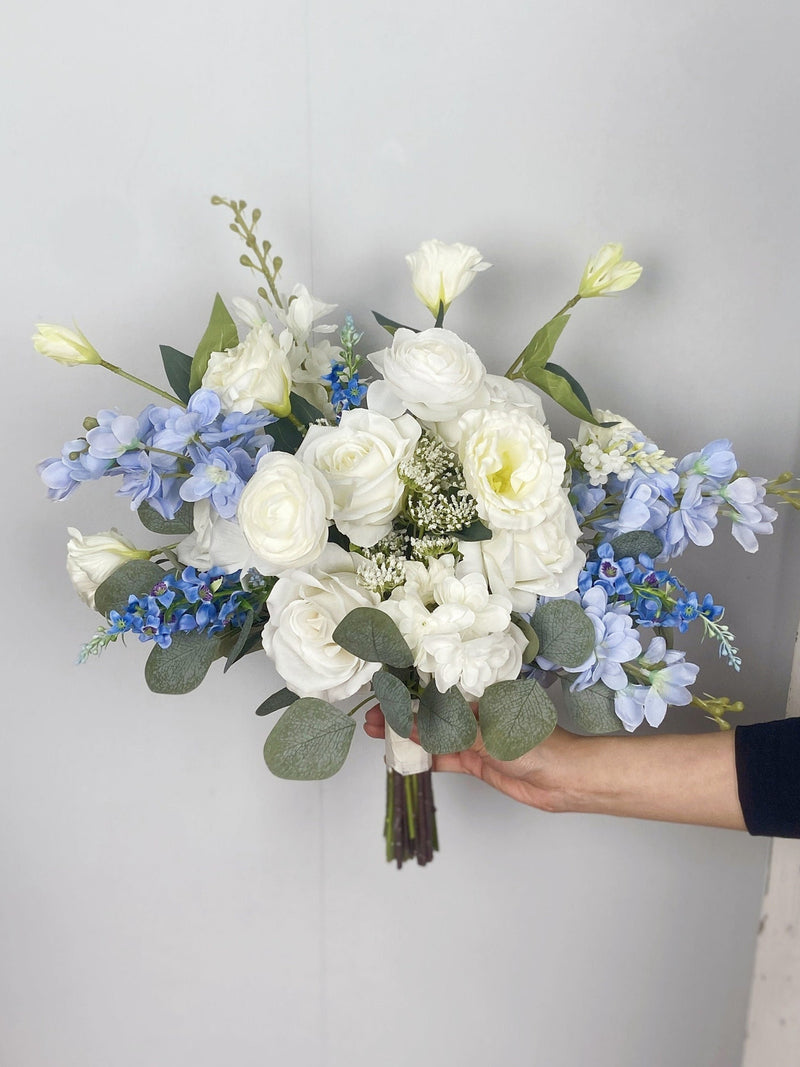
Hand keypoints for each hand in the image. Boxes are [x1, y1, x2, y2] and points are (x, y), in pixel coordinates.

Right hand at [363, 704, 575, 812]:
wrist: (564, 780)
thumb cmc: (536, 745)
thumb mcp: (487, 735)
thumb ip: (447, 732)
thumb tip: (411, 724)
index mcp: (482, 696)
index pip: (439, 690)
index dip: (411, 691)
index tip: (385, 691)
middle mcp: (475, 715)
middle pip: (432, 713)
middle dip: (402, 715)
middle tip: (372, 719)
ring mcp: (474, 739)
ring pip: (433, 736)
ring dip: (407, 737)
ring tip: (377, 735)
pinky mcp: (476, 762)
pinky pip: (443, 758)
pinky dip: (423, 758)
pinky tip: (401, 758)